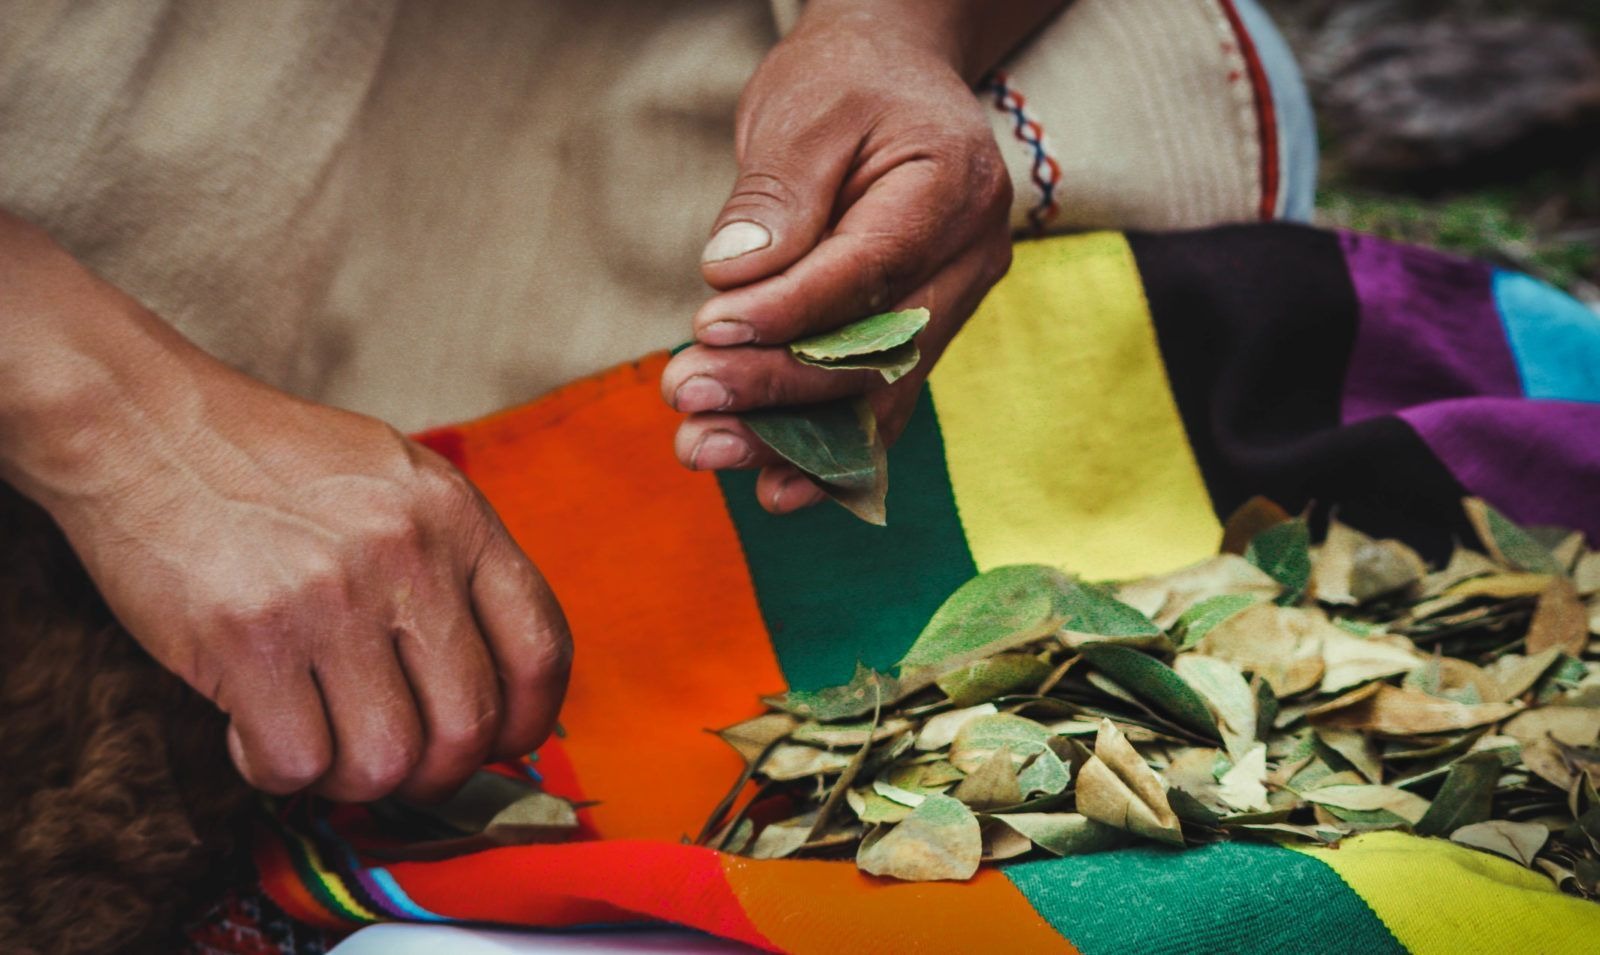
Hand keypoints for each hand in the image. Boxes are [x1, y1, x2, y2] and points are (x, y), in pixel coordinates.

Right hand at [0, 214, 570, 802]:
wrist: (140, 423)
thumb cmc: (269, 463)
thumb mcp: (395, 480)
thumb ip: (452, 563)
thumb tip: (495, 684)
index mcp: (456, 516)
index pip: (541, 649)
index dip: (528, 721)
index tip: (497, 745)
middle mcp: (408, 557)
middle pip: (467, 728)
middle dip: (436, 774)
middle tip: (392, 762)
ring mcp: (330, 598)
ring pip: (386, 762)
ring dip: (353, 779)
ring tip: (318, 739)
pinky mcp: (248, 639)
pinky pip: (296, 764)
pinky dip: (275, 769)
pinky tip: (253, 729)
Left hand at [660, 1, 1019, 512]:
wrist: (893, 78)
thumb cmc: (846, 84)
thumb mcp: (802, 113)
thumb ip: (774, 195)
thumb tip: (734, 278)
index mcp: (954, 190)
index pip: (869, 271)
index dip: (788, 313)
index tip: (707, 332)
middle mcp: (972, 258)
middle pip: (879, 349)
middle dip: (777, 386)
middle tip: (686, 398)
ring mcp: (954, 303)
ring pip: (879, 393)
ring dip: (792, 436)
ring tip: (704, 451)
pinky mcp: (923, 333)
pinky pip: (881, 402)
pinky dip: (830, 449)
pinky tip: (776, 489)